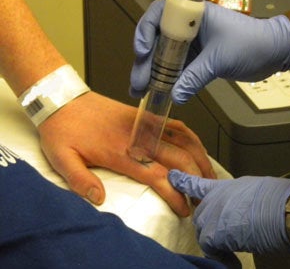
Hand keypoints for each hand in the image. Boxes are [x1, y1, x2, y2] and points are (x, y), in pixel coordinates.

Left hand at [38, 91, 215, 216]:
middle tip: (204, 196)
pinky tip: (197, 149)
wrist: (64, 98)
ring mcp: (146, 125)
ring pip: (183, 141)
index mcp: (121, 152)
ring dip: (199, 159)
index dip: (175, 194)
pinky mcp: (146, 117)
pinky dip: (192, 138)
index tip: (185, 208)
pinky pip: (176, 126)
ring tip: (209, 175)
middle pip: (179, 160)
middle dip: (196, 180)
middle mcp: (139, 138)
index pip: (158, 176)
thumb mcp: (62, 157)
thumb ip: (80, 180)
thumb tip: (99, 199)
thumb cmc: (64, 128)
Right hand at [130, 0, 289, 102]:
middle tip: (138, 82)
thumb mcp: (220, 59)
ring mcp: (192, 45)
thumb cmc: (252, 43)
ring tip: (140, 91)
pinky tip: (158, 92)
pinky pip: (178, 70)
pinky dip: (168, 81)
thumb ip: (196, 77)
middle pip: (158, 41)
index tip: (143, 51)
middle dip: (146, 62)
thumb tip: (175, 95)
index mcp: (194, 15)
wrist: (274, 52)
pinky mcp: (198, 60)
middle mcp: (189, 28)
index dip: (146, 31)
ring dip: (152, 74)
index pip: (159, 15)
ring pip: (166, 57)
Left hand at [168, 169, 289, 254]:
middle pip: (200, 216)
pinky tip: (233, 261)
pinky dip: (222, 257)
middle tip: (229, 234)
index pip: (196, 183)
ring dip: (217, 241)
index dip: (182, 181)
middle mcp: (212, 200)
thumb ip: (235, 197)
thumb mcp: (252, 189)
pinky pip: (210, 249)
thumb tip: (235, 207)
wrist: (284, 209)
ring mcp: (211, 216)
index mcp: (222, 187)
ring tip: (233, 248)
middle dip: (212, 226)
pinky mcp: (214, 235)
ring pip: (204, 233)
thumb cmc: (276, 198)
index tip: (171, 176)